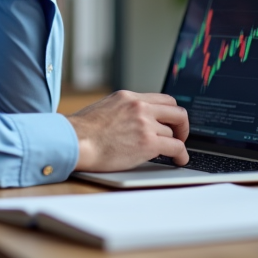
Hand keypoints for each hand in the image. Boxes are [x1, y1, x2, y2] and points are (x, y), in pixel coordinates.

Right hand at [66, 91, 189, 171]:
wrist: (75, 141)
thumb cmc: (80, 131)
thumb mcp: (104, 108)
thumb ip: (122, 110)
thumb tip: (130, 120)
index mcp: (128, 97)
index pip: (162, 99)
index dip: (171, 113)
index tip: (172, 122)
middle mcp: (140, 107)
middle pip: (176, 111)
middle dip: (181, 125)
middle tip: (180, 134)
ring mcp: (145, 124)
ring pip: (173, 132)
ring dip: (173, 142)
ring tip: (172, 152)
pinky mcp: (148, 143)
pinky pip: (176, 147)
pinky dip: (182, 155)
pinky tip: (181, 160)